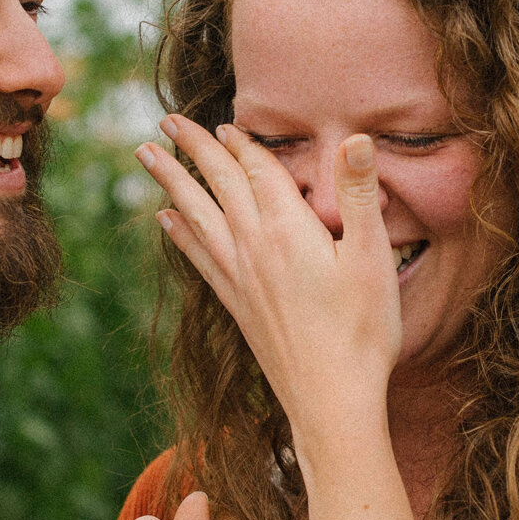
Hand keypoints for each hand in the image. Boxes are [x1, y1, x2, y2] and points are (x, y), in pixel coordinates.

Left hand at [137, 116, 399, 444]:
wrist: (332, 400)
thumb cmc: (363, 330)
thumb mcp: (372, 256)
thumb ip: (359, 193)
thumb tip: (353, 137)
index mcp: (287, 227)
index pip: (257, 169)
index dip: (241, 142)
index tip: (224, 119)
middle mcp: (253, 246)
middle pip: (218, 184)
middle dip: (193, 147)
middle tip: (166, 119)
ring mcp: (241, 278)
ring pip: (197, 215)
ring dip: (172, 181)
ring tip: (146, 155)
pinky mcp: (238, 307)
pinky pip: (200, 258)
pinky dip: (180, 234)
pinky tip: (166, 221)